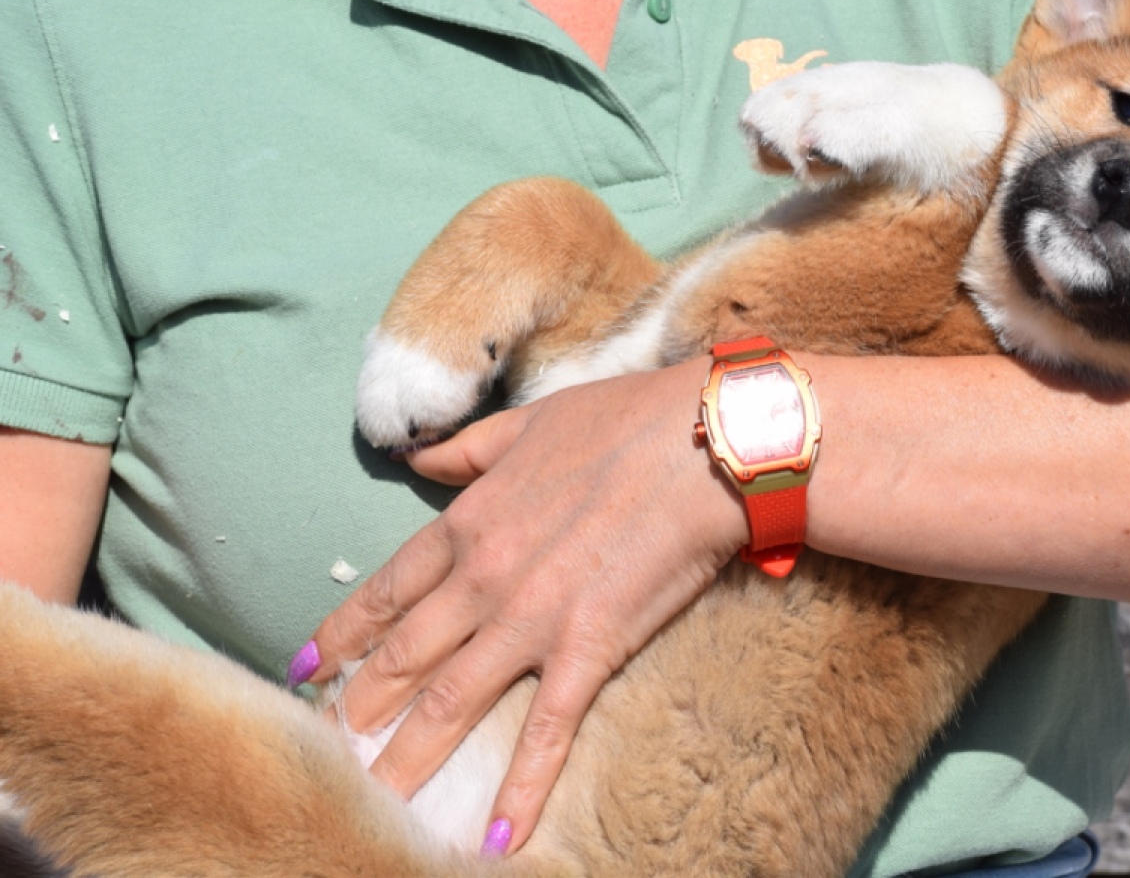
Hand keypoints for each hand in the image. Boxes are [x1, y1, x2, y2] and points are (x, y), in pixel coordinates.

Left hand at [301, 360, 747, 854]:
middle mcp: (483, 578)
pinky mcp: (588, 648)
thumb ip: (468, 451)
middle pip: (404, 656)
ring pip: (451, 702)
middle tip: (324, 751)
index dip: (342, 634)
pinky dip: (520, 786)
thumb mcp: (530, 423)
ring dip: (409, 758)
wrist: (701, 442)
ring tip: (374, 802)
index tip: (303, 668)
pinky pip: (546, 730)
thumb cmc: (624, 420)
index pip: (388, 591)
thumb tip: (418, 461)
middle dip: (358, 707)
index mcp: (469, 523)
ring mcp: (531, 619)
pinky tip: (497, 838)